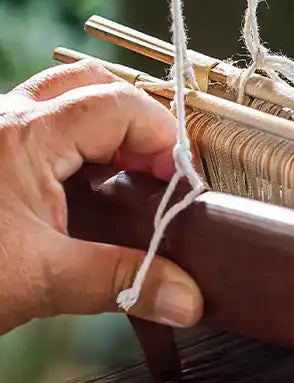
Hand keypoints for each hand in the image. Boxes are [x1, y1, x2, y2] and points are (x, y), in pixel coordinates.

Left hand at [0, 60, 202, 332]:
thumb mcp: (43, 281)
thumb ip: (123, 282)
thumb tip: (187, 298)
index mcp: (23, 137)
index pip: (116, 105)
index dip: (161, 138)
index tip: (178, 184)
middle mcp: (3, 120)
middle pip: (88, 84)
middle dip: (134, 121)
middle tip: (155, 171)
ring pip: (59, 101)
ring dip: (102, 130)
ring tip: (126, 179)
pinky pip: (36, 129)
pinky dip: (73, 149)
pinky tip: (83, 194)